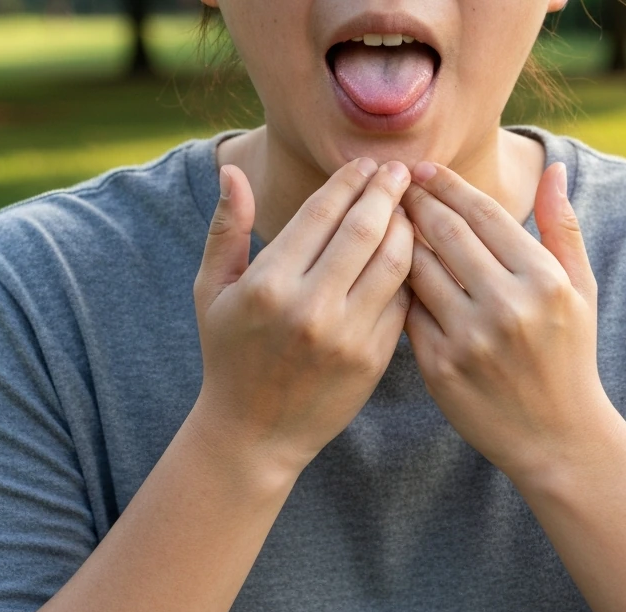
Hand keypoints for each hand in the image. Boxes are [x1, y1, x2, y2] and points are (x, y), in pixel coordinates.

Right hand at [191, 157, 413, 476]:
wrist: (254, 434)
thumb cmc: (229, 355)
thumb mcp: (213, 292)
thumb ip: (227, 229)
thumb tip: (234, 171)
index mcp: (269, 284)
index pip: (321, 213)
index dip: (348, 181)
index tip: (364, 165)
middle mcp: (311, 308)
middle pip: (364, 230)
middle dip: (386, 192)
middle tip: (400, 171)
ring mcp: (347, 336)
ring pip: (393, 262)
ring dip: (406, 227)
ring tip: (409, 208)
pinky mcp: (374, 359)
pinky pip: (402, 301)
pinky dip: (410, 271)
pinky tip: (412, 252)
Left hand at [399, 160, 615, 481]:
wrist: (555, 437)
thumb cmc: (568, 356)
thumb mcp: (580, 291)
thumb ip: (563, 228)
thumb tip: (554, 169)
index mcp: (543, 280)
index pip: (483, 213)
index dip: (447, 186)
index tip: (422, 170)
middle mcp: (507, 306)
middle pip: (446, 234)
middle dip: (414, 203)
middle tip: (392, 186)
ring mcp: (471, 339)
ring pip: (418, 269)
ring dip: (397, 240)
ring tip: (385, 223)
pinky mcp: (441, 367)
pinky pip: (408, 312)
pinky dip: (398, 289)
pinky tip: (385, 273)